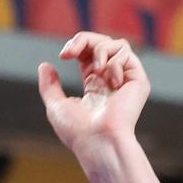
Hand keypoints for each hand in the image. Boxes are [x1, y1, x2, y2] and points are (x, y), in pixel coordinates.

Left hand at [36, 33, 150, 166]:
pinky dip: (114, 63)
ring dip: (100, 50)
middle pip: (102, 42)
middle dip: (84, 40)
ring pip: (117, 44)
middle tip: (71, 52)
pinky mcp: (138, 81)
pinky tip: (112, 82)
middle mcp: (111, 80)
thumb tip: (44, 65)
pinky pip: (127, 54)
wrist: (98, 142)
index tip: (63, 55)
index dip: (76, 46)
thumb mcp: (56, 106)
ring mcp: (126, 79)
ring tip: (96, 70)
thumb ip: (49, 86)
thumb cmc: (78, 131)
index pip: (88, 52)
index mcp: (94, 84)